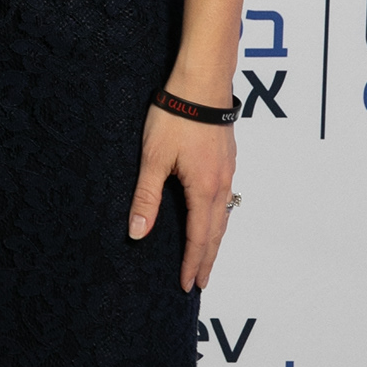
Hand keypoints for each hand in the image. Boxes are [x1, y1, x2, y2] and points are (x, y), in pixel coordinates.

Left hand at [128, 106, 236, 292]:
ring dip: (215, 239)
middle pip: (216, 232)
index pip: (198, 237)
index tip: (189, 284)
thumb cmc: (176, 116)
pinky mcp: (227, 158)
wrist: (201, 82)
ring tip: (208, 256)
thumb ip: (146, 198)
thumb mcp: (153, 158)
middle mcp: (221, 184)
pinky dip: (220, 217)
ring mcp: (228, 170)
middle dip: (207, 258)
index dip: (193, 263)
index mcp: (203, 189)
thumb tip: (138, 233)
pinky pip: (227, 198)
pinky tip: (214, 215)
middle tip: (202, 281)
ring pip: (224, 215)